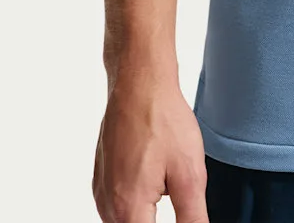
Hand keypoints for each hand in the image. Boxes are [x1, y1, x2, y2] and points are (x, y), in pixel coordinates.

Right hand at [92, 68, 208, 222]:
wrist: (139, 83)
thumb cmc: (162, 120)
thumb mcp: (189, 173)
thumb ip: (192, 217)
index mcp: (128, 209)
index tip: (183, 213)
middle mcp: (107, 206)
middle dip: (158, 220)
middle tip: (174, 188)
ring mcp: (101, 192)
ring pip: (125, 220)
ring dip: (146, 214)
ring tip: (166, 180)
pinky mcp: (102, 178)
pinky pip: (118, 205)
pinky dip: (137, 201)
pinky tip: (155, 176)